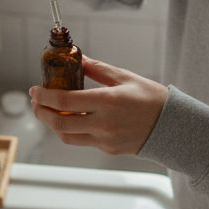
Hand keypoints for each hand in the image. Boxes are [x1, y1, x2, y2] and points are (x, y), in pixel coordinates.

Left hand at [29, 56, 167, 155]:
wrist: (173, 126)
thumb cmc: (152, 98)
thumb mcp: (124, 77)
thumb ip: (97, 69)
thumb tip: (77, 60)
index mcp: (107, 102)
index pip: (64, 100)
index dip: (44, 96)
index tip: (35, 89)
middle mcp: (103, 123)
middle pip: (59, 123)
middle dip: (41, 112)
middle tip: (36, 102)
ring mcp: (105, 139)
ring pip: (67, 136)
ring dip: (53, 124)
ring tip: (49, 111)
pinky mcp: (108, 149)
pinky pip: (82, 141)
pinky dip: (71, 129)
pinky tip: (71, 118)